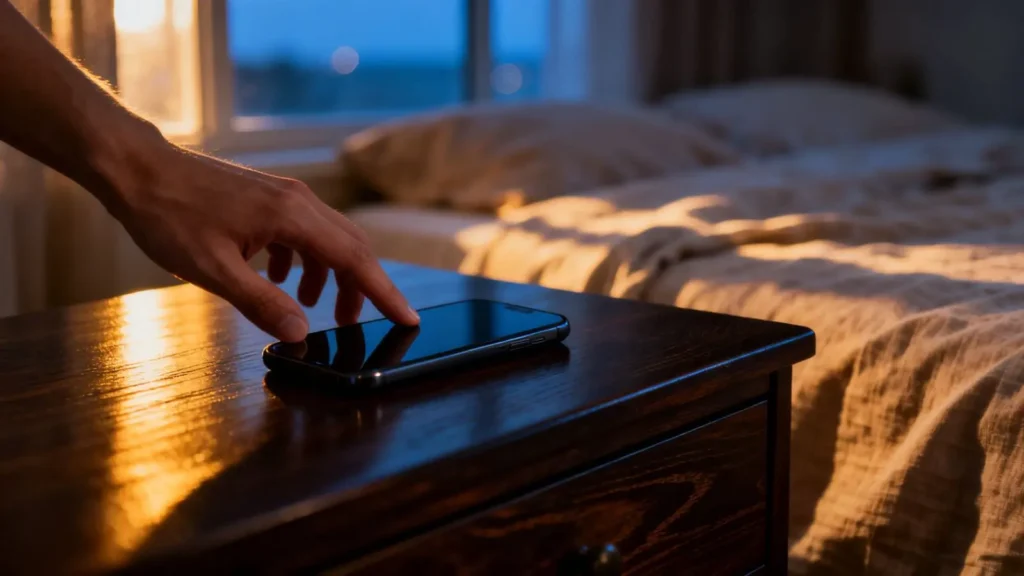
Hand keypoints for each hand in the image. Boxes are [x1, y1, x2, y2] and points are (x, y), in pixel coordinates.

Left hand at [106, 142, 418, 341]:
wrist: (137, 169)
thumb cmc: (169, 214)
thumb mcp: (214, 270)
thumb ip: (262, 302)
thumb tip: (300, 332)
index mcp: (293, 215)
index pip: (355, 259)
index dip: (384, 292)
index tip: (407, 317)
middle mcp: (297, 200)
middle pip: (350, 248)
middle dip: (359, 288)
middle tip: (354, 325)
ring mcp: (283, 196)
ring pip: (327, 240)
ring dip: (329, 276)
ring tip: (313, 307)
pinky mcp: (267, 198)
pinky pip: (302, 233)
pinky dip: (302, 261)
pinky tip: (279, 279)